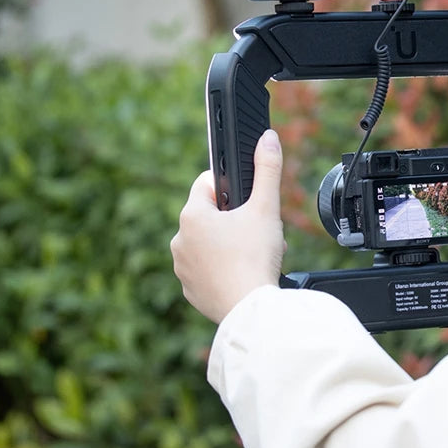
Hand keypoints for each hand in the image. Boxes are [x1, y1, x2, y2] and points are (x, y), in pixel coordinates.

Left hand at [170, 129, 286, 322]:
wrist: (250, 310)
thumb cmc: (255, 257)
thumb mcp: (267, 207)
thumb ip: (268, 168)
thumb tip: (268, 138)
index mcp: (191, 215)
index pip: (206, 183)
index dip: (231, 187)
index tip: (249, 199)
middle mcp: (179, 240)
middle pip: (211, 215)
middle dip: (237, 219)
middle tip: (260, 230)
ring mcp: (182, 267)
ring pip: (209, 243)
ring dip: (231, 243)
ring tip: (257, 253)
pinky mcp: (190, 290)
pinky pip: (208, 269)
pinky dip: (225, 268)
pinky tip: (245, 273)